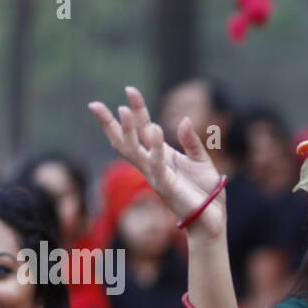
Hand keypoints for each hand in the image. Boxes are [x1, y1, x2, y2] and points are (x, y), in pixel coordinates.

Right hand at [87, 86, 225, 238]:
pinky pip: (157, 165)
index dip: (137, 109)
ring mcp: (156, 176)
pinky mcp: (166, 186)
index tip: (129, 90)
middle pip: (125, 141)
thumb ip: (191, 141)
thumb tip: (184, 119)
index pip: (144, 129)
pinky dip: (155, 148)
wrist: (213, 218)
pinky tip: (155, 130)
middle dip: (110, 123)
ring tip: (123, 110)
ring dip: (127, 131)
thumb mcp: (201, 160)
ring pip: (133, 152)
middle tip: (94, 104)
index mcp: (161, 155)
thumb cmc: (206, 192)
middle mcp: (153, 165)